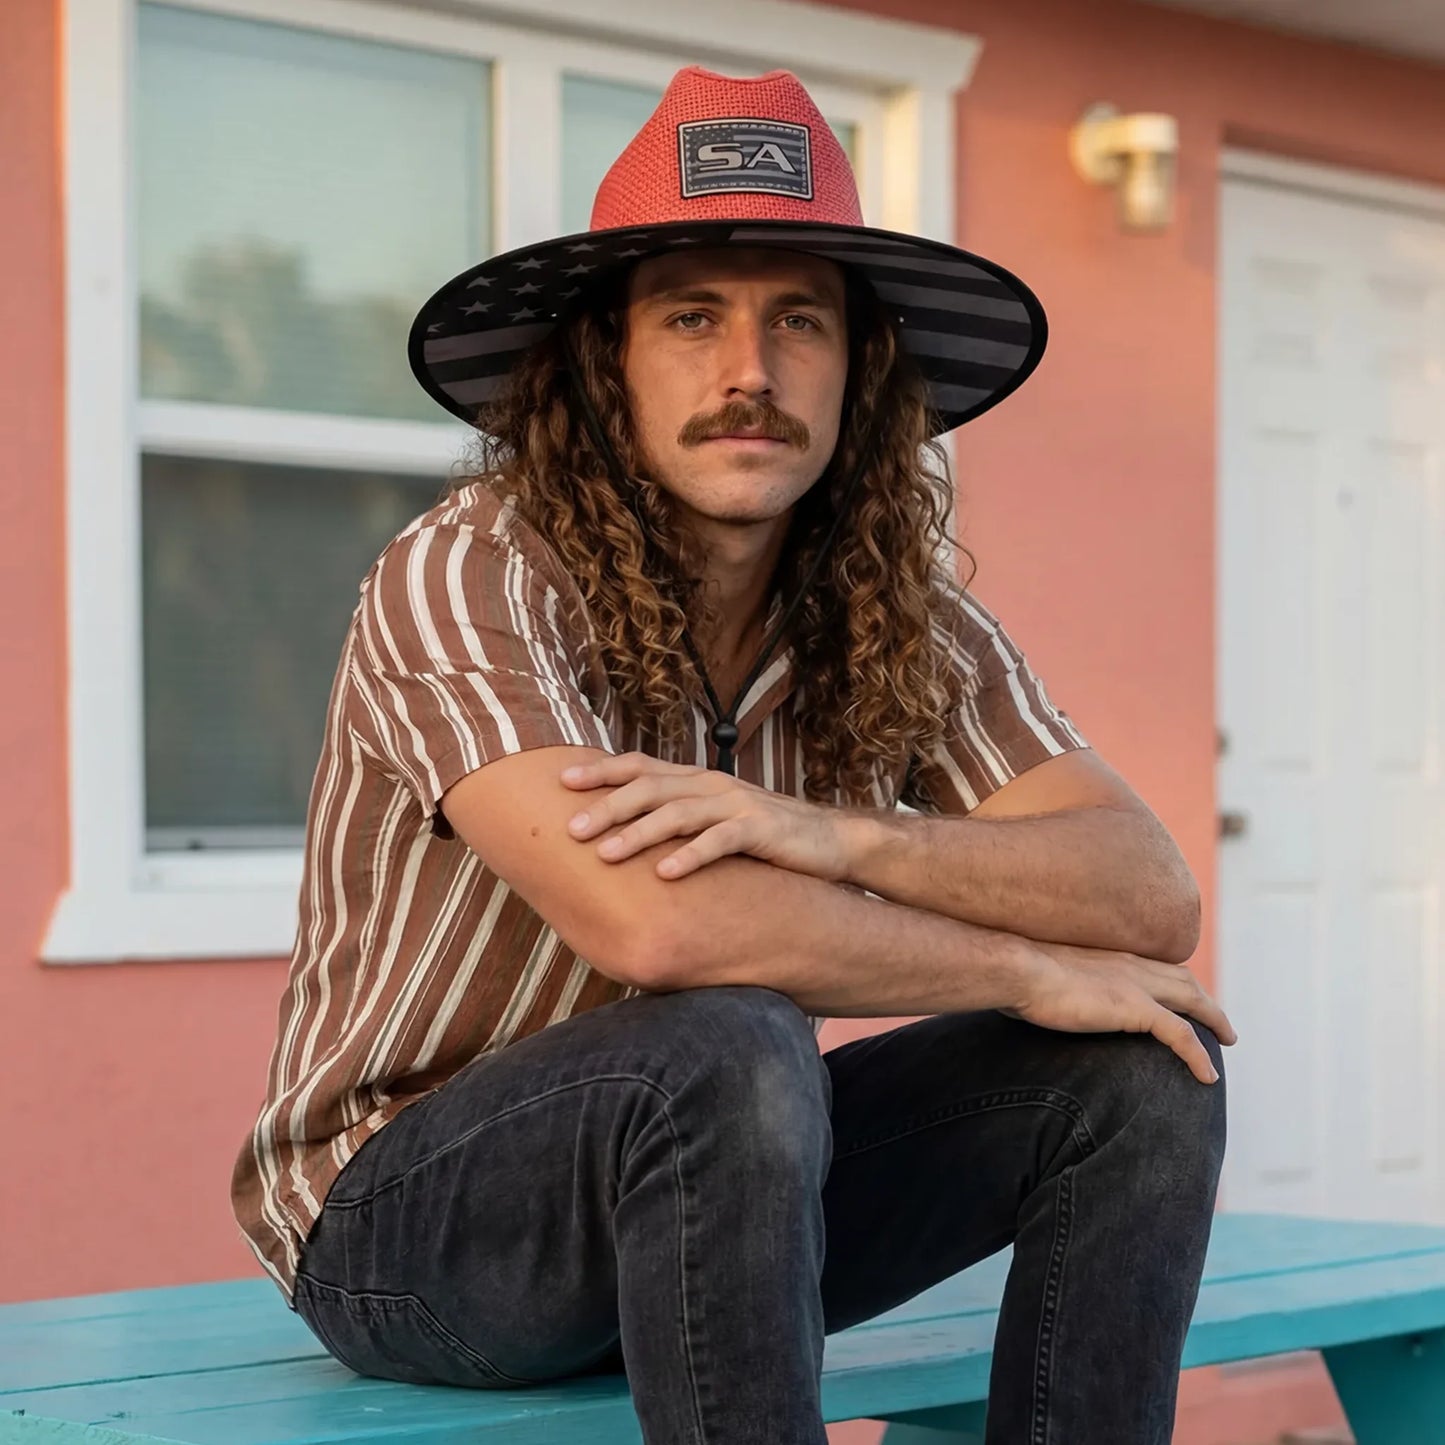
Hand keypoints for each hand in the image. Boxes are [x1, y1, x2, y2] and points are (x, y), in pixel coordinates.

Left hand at [560, 752, 850, 882]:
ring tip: (604, 854)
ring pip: (677, 813)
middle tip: (570, 830)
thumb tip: (623, 836)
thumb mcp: (714, 820)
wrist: (828, 840)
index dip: (601, 771)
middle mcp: (710, 785)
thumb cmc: (763, 835)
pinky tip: (666, 874)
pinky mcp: (760, 829)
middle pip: (649, 788)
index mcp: (695, 780)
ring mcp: (735, 804)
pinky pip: (720, 841)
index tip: (560, 781)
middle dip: (606, 807)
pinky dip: (691, 856)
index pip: (640, 766)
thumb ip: (676, 820)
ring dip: (638, 833)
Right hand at [1008, 941, 1237, 1083]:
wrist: (1017, 969)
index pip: (1154, 965)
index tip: (1181, 994)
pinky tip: (1208, 1076)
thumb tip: (1038, 996)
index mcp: (1108, 956)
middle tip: (1218, 1021)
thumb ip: (1051, 982)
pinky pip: (1180, 1035)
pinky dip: (1198, 1055)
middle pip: (1183, 979)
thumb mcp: (1038, 973)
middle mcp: (1129, 965)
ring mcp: (1135, 985)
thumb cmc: (1015, 972)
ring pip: (1192, 1000)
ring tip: (1227, 1040)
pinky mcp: (1134, 1009)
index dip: (1173, 979)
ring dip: (1214, 1020)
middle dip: (1205, 999)